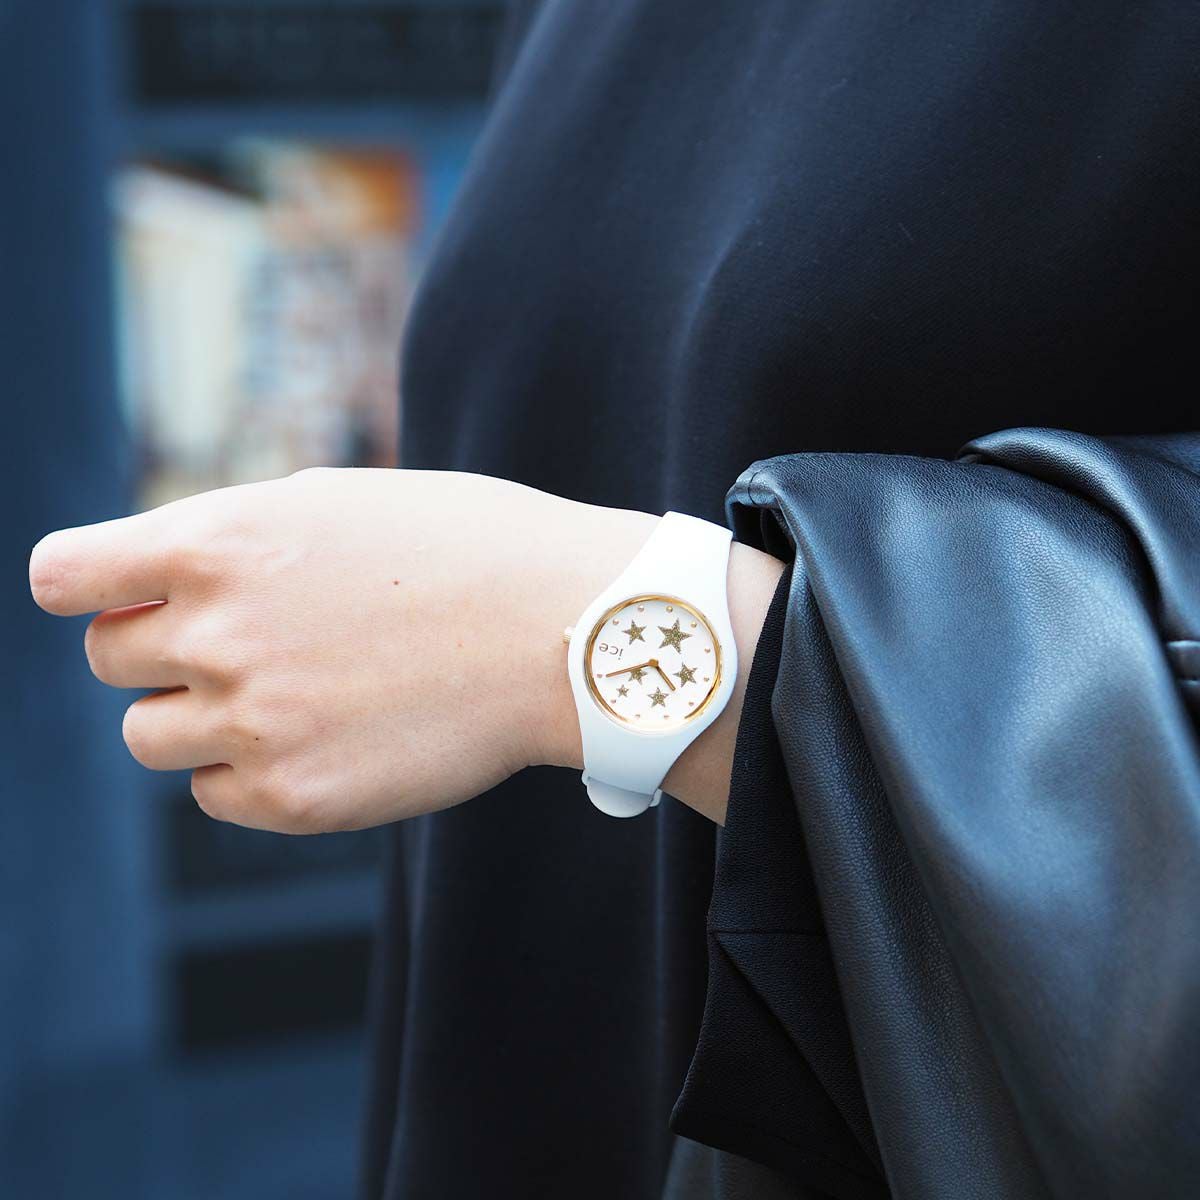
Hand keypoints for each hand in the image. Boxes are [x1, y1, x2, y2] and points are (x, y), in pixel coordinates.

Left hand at [28, 467, 657, 832]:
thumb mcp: (334, 506)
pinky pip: (215, 793)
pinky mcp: (295, 798)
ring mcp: (254, 723)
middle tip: (248, 641)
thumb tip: (157, 583)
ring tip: (289, 693)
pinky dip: (250, 770)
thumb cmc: (463, 550)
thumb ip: (228, 541)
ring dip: (200, 715)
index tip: (120, 596)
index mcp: (219, 543)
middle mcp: (219, 634)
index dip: (90, 586)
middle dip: (162, 649)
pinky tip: (325, 736)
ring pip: (151, 736)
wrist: (563, 631)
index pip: (66, 577)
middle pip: (109, 662)